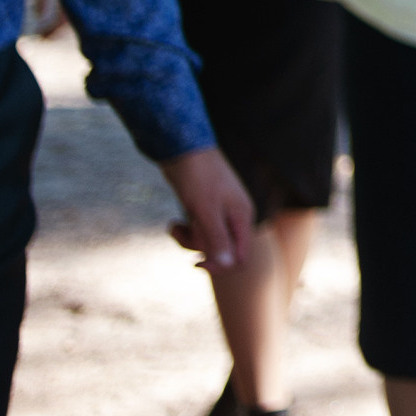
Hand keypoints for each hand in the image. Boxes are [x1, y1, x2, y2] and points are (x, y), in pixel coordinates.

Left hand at [161, 146, 256, 272]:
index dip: (221, 265)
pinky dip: (185, 230)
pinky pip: (198, 229)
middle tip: (182, 233)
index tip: (196, 261)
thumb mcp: (205, 211)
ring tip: (174, 226)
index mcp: (242, 217)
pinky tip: (174, 222)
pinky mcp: (205, 207)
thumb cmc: (197, 178)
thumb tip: (228, 267)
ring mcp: (220, 211)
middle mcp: (234, 216)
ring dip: (189, 239)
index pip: (240, 256)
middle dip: (199, 247)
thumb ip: (217, 239)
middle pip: (222, 250)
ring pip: (207, 240)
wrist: (182, 148)